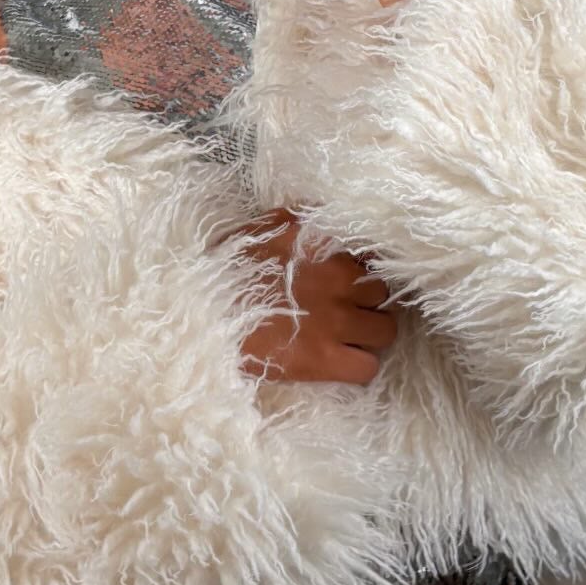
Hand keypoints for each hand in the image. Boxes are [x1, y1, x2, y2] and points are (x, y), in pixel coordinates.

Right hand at [226, 207, 399, 385]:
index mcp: (326, 244)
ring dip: (368, 335)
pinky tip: (339, 362)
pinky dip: (358, 366)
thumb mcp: (265, 226)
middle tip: (345, 311)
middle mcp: (340, 278)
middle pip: (382, 294)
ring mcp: (336, 321)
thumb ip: (303, 218)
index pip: (375, 255)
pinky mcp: (324, 359)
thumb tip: (329, 218)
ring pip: (385, 330)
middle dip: (366, 302)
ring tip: (345, 339)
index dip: (363, 270)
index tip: (350, 280)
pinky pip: (367, 367)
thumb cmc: (225, 267)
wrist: (200, 312)